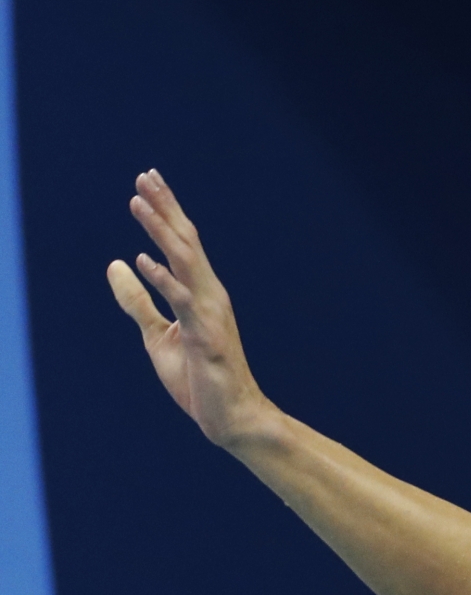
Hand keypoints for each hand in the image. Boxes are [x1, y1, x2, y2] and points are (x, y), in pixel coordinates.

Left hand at [107, 170, 271, 447]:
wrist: (232, 417)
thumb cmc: (200, 378)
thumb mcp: (158, 336)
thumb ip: (137, 301)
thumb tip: (115, 264)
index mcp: (200, 293)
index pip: (182, 244)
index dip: (165, 212)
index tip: (147, 182)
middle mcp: (210, 295)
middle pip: (186, 242)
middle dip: (165, 208)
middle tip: (145, 177)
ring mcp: (210, 314)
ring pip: (185, 263)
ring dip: (160, 232)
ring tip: (137, 204)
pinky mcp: (206, 337)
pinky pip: (183, 302)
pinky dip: (163, 279)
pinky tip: (143, 260)